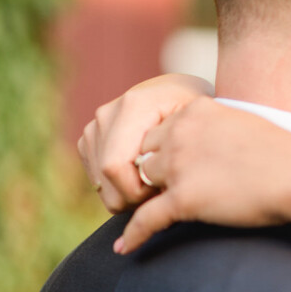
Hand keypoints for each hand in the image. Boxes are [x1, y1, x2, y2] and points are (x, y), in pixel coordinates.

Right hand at [78, 74, 213, 211]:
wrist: (179, 94)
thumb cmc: (196, 114)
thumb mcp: (201, 126)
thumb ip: (182, 150)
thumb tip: (161, 187)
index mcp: (133, 107)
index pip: (115, 166)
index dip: (138, 191)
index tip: (165, 189)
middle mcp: (107, 114)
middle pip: (106, 178)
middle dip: (133, 197)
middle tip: (162, 191)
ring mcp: (95, 127)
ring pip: (101, 184)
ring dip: (127, 194)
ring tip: (156, 182)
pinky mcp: (89, 140)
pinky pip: (98, 181)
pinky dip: (119, 188)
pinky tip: (142, 177)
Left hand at [113, 97, 290, 253]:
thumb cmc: (285, 154)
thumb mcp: (245, 124)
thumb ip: (219, 130)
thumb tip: (212, 147)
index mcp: (196, 110)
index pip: (158, 130)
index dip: (161, 152)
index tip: (164, 169)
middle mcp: (181, 132)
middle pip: (144, 155)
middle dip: (149, 175)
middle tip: (150, 194)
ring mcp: (180, 165)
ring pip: (142, 184)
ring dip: (143, 199)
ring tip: (137, 216)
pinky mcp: (184, 198)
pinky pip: (146, 218)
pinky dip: (133, 235)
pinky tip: (124, 248)